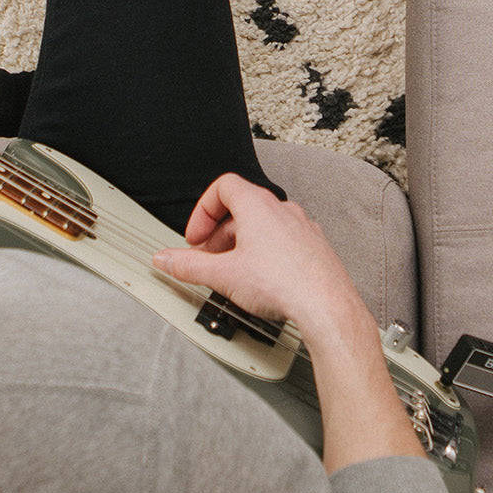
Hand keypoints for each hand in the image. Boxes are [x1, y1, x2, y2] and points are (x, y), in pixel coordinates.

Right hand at [151, 174, 368, 338]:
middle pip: (242, 209)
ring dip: (242, 245)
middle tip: (208, 259)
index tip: (195, 237)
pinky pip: (284, 243)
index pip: (223, 187)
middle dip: (218, 234)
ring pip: (264, 227)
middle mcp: (283, 210)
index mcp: (258, 205)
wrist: (326, 305)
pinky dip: (266, 255)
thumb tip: (166, 261)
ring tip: (233, 273)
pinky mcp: (315, 248)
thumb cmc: (283, 283)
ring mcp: (302, 228)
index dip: (202, 211)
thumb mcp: (222, 275)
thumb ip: (188, 266)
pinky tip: (262, 281)